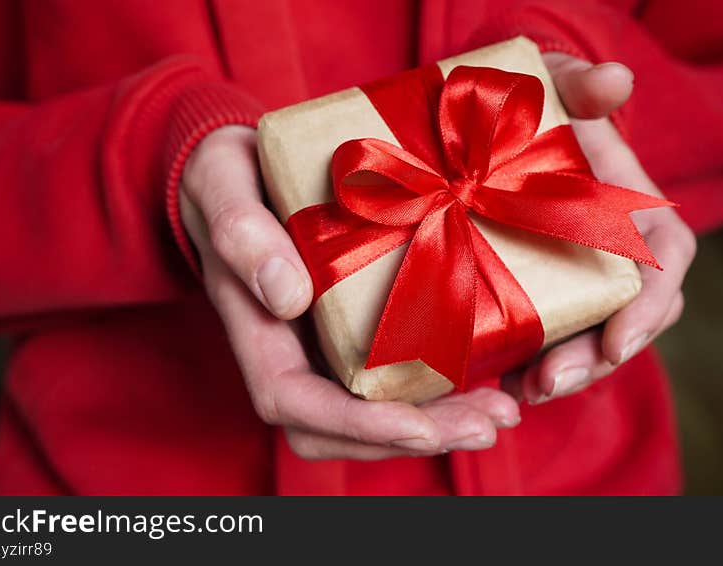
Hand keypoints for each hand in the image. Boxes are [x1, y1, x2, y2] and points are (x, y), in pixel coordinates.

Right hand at [179, 125, 521, 459]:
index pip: (295, 403)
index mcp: (256, 330)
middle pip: (344, 426)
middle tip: (489, 423)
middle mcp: (292, 352)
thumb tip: (288, 295)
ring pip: (374, 412)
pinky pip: (392, 377)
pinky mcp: (355, 330)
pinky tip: (491, 373)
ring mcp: (323, 347)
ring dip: (438, 423)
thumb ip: (241, 234)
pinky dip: (441, 389)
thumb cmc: (225, 176)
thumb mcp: (221, 183)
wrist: (238, 170)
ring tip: (501, 412)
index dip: (355, 425)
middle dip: (416, 436)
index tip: (417, 425)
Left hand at [504, 53, 696, 402]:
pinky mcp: (544, 300)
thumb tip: (614, 81)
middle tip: (549, 383)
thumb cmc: (541, 109)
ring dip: (557, 374)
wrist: (500, 131)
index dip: (646, 310)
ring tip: (518, 393)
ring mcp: (581, 285)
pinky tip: (492, 384)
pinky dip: (522, 367)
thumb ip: (584, 86)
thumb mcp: (558, 89)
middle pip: (625, 323)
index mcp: (640, 216)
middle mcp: (617, 260)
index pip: (663, 269)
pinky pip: (544, 343)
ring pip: (585, 343)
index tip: (617, 342)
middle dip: (593, 359)